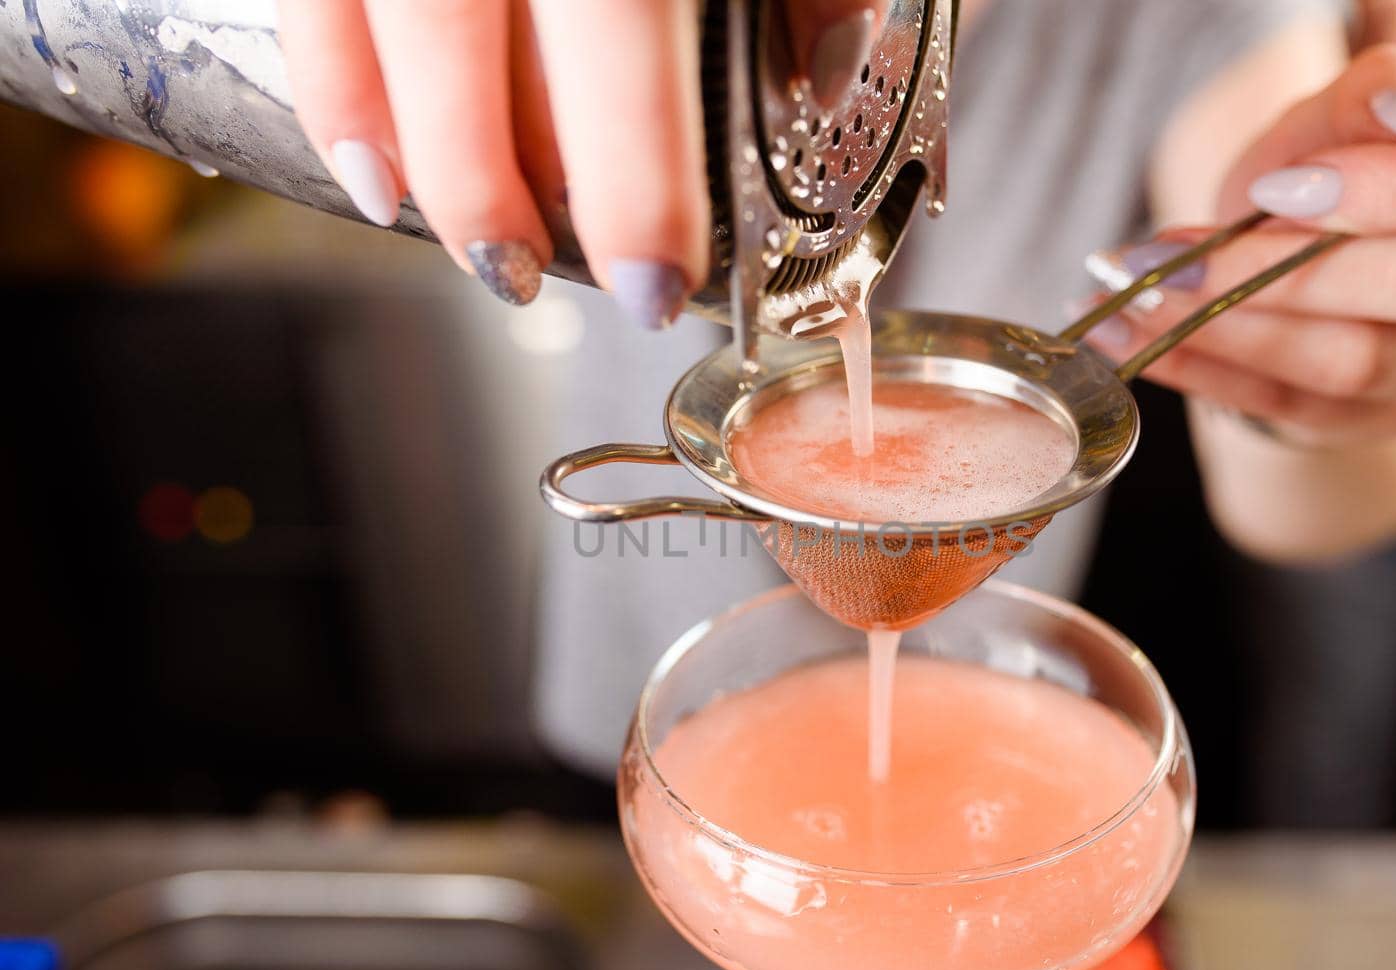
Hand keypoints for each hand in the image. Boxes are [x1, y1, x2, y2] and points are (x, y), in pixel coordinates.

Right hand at [277, 0, 884, 319]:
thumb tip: (823, 66)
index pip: (620, 14)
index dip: (635, 166)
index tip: (656, 274)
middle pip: (467, 14)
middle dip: (497, 174)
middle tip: (536, 276)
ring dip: (407, 138)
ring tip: (461, 239)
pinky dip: (332, 67)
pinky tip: (371, 155)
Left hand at [1087, 45, 1395, 445]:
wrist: (1295, 253)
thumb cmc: (1326, 170)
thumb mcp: (1334, 116)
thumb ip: (1366, 97)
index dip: (1393, 190)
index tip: (1274, 186)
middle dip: (1283, 269)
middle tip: (1168, 256)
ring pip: (1352, 362)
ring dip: (1228, 329)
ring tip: (1136, 297)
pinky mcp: (1384, 420)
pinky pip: (1294, 410)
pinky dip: (1206, 373)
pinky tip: (1139, 344)